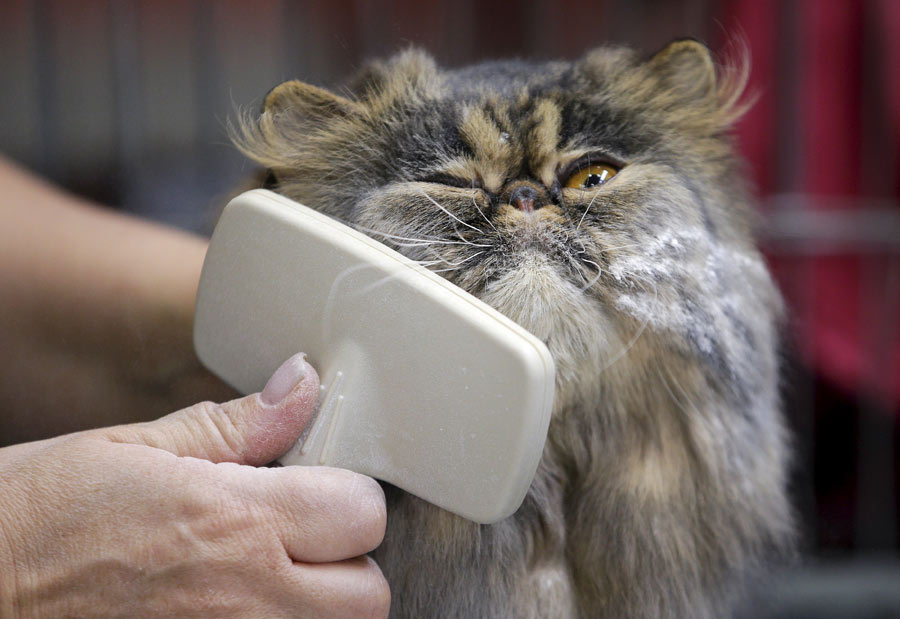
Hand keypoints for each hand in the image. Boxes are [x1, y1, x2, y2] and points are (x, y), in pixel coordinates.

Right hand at [0, 353, 389, 617]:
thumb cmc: (32, 519)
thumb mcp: (130, 447)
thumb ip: (234, 425)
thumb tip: (301, 385)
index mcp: (233, 522)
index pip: (361, 511)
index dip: (349, 493)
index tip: (320, 485)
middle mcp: (244, 598)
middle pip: (369, 592)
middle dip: (349, 559)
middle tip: (304, 536)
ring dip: (321, 604)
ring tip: (270, 574)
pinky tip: (234, 603)